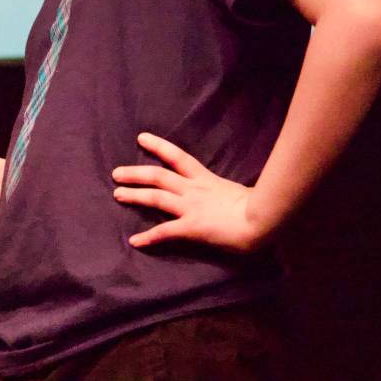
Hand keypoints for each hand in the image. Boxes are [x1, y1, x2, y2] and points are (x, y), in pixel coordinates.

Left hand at [112, 132, 268, 253]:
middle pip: (158, 176)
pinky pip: (165, 231)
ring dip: (134, 196)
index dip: (158, 146)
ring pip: (156, 198)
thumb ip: (223, 191)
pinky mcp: (192, 227)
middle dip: (135, 173)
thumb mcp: (236, 191)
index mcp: (205, 179)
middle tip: (116, 173)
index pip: (177, 156)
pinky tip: (135, 241)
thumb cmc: (258, 206)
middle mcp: (193, 190)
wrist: (264, 219)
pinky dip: (149, 237)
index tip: (141, 138)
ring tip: (117, 195)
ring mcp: (191, 208)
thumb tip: (223, 195)